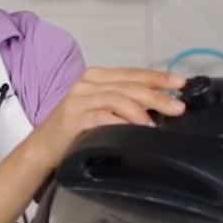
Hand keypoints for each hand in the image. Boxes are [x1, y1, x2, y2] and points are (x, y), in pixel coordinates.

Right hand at [25, 67, 185, 169]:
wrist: (42, 148)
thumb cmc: (74, 130)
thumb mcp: (100, 110)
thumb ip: (123, 104)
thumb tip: (159, 107)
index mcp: (95, 78)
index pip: (131, 73)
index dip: (157, 77)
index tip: (180, 83)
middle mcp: (86, 84)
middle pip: (129, 85)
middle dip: (157, 95)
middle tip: (177, 107)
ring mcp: (79, 99)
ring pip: (118, 98)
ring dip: (141, 111)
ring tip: (156, 124)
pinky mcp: (74, 118)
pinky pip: (103, 117)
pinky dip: (122, 123)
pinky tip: (135, 130)